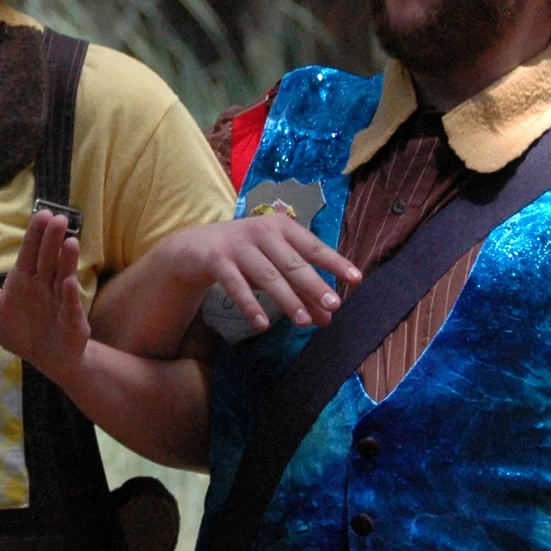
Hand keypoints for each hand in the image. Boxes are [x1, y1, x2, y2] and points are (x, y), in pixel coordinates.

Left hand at [0, 211, 88, 383]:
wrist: (46, 357)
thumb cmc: (19, 329)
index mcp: (24, 278)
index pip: (30, 251)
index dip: (36, 234)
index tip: (43, 214)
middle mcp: (45, 284)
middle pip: (48, 258)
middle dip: (52, 239)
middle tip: (59, 218)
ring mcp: (60, 300)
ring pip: (63, 276)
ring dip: (67, 260)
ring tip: (71, 242)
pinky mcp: (71, 319)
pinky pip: (70, 305)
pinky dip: (70, 295)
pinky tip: (68, 283)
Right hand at [182, 212, 357, 333]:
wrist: (195, 246)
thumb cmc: (245, 254)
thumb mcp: (273, 266)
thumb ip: (299, 289)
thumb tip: (327, 317)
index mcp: (280, 227)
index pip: (313, 246)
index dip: (335, 262)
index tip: (356, 279)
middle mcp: (261, 231)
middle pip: (292, 262)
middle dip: (314, 285)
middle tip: (333, 305)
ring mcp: (237, 245)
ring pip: (267, 275)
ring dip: (287, 299)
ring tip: (303, 321)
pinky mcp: (216, 260)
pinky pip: (236, 286)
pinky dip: (250, 305)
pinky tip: (263, 324)